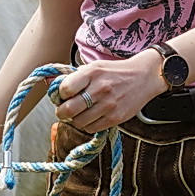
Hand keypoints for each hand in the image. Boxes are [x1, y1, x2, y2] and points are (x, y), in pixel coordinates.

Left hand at [52, 51, 166, 134]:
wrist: (144, 77)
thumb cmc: (115, 72)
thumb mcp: (94, 67)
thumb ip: (74, 77)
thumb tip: (50, 84)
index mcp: (92, 73)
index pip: (65, 89)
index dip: (60, 94)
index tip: (63, 95)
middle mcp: (100, 88)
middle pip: (69, 109)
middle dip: (62, 112)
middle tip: (64, 110)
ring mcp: (109, 105)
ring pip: (79, 122)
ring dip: (76, 119)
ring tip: (81, 113)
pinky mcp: (116, 118)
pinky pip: (91, 128)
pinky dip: (88, 124)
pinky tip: (92, 116)